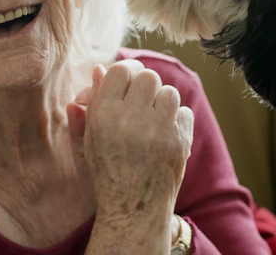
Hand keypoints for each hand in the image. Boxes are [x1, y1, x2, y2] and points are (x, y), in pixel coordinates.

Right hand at [67, 60, 193, 225]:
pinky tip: (166, 135)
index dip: (128, 72)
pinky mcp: (179, 141)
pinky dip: (178, 121)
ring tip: (154, 121)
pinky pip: (185, 112)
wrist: (133, 207)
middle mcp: (130, 118)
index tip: (130, 82)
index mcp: (104, 114)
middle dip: (146, 87)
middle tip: (142, 103)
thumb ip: (91, 102)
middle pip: (148, 76)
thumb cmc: (108, 170)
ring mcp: (157, 129)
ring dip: (163, 103)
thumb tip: (97, 68)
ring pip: (169, 92)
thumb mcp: (90, 137)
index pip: (122, 70)